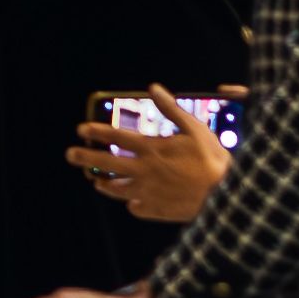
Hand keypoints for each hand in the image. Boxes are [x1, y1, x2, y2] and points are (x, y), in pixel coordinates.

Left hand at [65, 82, 237, 222]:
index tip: (80, 129)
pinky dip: (132, 205)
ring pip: (118, 189)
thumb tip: (154, 88)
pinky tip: (131, 203)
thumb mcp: (195, 128)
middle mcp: (144, 170)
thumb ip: (172, 109)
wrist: (227, 195)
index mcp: (152, 148)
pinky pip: (137, 208)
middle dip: (85, 157)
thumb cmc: (213, 159)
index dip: (96, 132)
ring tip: (96, 182)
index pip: (116, 137)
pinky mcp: (157, 209)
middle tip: (70, 155)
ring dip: (105, 184)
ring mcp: (148, 192)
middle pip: (106, 164)